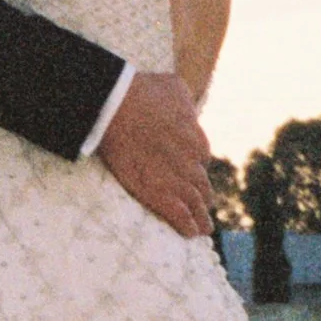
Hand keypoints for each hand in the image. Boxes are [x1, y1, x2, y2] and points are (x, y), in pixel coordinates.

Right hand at [96, 71, 213, 239]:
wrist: (117, 107)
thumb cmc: (142, 92)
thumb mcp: (173, 88)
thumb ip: (183, 102)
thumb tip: (185, 107)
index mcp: (196, 139)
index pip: (202, 160)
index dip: (195, 168)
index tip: (190, 175)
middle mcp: (191, 162)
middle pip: (202, 185)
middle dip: (203, 197)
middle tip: (203, 207)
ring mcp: (175, 179)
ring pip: (195, 203)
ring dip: (201, 217)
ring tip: (203, 228)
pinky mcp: (156, 193)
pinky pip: (178, 215)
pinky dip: (187, 226)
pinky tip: (190, 233)